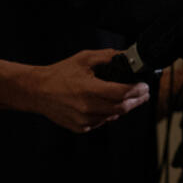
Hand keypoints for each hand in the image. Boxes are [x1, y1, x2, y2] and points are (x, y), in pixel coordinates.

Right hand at [29, 49, 150, 132]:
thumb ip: (107, 57)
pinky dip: (109, 113)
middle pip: (122, 107)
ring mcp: (83, 120)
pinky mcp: (80, 127)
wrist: (37, 91)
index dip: (137, 90)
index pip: (121, 93)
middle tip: (144, 93)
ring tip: (130, 97)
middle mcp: (87, 108)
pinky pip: (102, 121)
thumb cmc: (60, 73)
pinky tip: (110, 104)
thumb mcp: (84, 59)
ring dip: (124, 107)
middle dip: (137, 100)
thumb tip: (127, 55)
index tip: (145, 85)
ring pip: (113, 116)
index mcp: (88, 89)